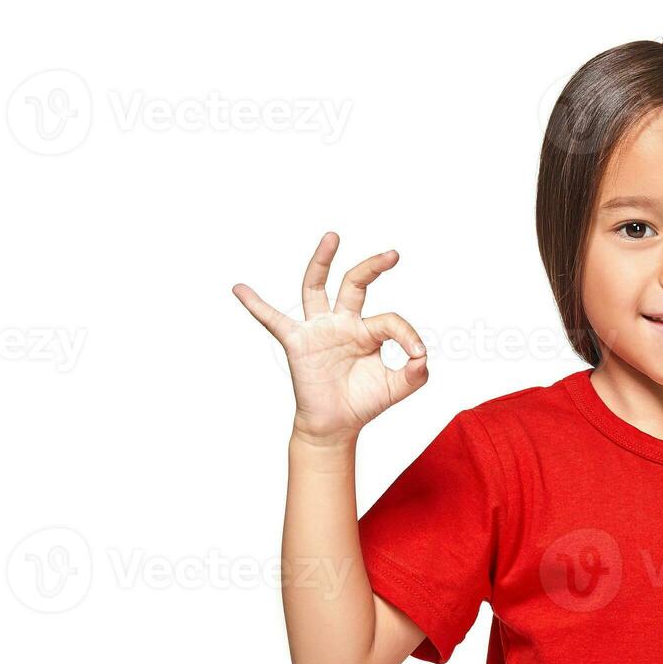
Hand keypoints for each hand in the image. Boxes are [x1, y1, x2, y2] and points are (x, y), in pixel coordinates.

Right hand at [233, 232, 428, 445]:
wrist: (337, 425)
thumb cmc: (364, 402)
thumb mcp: (398, 387)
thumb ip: (416, 373)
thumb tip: (423, 356)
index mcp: (367, 331)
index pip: (390, 320)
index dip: (407, 334)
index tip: (417, 353)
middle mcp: (342, 323)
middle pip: (354, 284)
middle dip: (372, 268)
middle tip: (393, 255)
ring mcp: (318, 329)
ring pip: (316, 288)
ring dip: (322, 262)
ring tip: (333, 238)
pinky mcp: (297, 343)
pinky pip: (273, 321)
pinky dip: (256, 305)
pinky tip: (240, 289)